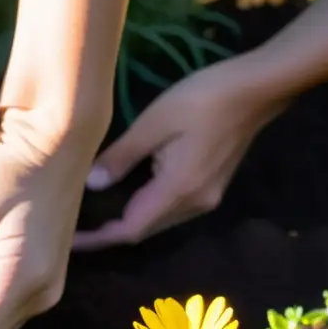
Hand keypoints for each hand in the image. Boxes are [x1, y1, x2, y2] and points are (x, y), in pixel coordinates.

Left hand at [72, 58, 289, 249]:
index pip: (130, 229)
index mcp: (178, 190)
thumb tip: (92, 185)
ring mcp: (207, 198)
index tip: (70, 239)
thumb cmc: (203, 98)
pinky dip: (146, 207)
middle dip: (109, 232)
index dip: (98, 238)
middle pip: (144, 230)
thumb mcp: (154, 122)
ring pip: (157, 221)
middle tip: (73, 224)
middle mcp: (194, 204)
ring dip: (127, 220)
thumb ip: (121, 157)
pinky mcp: (212, 188)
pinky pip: (171, 208)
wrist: (257, 89)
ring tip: (94, 212)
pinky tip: (127, 194)